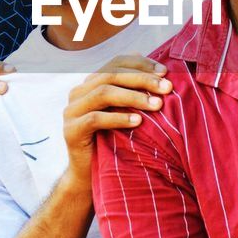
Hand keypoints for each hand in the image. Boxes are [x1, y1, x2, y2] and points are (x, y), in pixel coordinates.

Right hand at [62, 54, 171, 189]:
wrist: (90, 174)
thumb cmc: (114, 141)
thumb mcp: (126, 112)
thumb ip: (135, 92)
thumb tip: (161, 71)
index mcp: (91, 82)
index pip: (116, 62)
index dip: (141, 64)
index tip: (165, 71)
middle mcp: (79, 92)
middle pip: (111, 75)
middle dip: (142, 80)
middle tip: (166, 87)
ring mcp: (72, 110)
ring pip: (103, 93)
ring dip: (133, 97)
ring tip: (157, 105)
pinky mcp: (71, 130)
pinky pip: (95, 119)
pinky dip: (118, 118)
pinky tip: (138, 122)